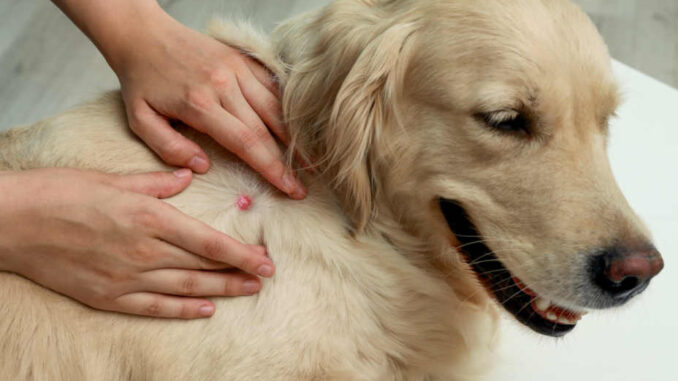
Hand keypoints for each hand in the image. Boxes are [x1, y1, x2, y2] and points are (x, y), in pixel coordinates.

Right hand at [0, 168, 274, 318]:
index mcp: (150, 217)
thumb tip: (188, 175)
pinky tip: (205, 309)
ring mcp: (127, 278)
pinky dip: (182, 309)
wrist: (14, 222)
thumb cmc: (62, 192)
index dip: (242, 253)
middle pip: (203, 266)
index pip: (209, 241)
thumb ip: (158, 182)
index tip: (266, 260)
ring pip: (186, 288)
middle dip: (238, 272)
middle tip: (266, 275)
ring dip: (220, 291)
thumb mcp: (114, 179)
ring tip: (247, 291)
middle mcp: (144, 251)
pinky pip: (154, 307)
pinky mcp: (109, 296)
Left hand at [109, 5, 305, 198]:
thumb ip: (168, 147)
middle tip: (303, 186)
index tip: (289, 189)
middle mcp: (224, 84)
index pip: (246, 142)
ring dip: (295, 136)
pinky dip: (286, 109)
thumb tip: (203, 167)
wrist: (143, 34)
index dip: (271, 168)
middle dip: (288, 161)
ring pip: (275, 107)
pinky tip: (296, 129)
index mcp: (200, 103)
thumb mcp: (140, 119)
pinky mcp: (243, 59)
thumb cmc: (141, 81)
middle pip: (267, 129)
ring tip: (310, 161)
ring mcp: (237, 69)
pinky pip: (272, 86)